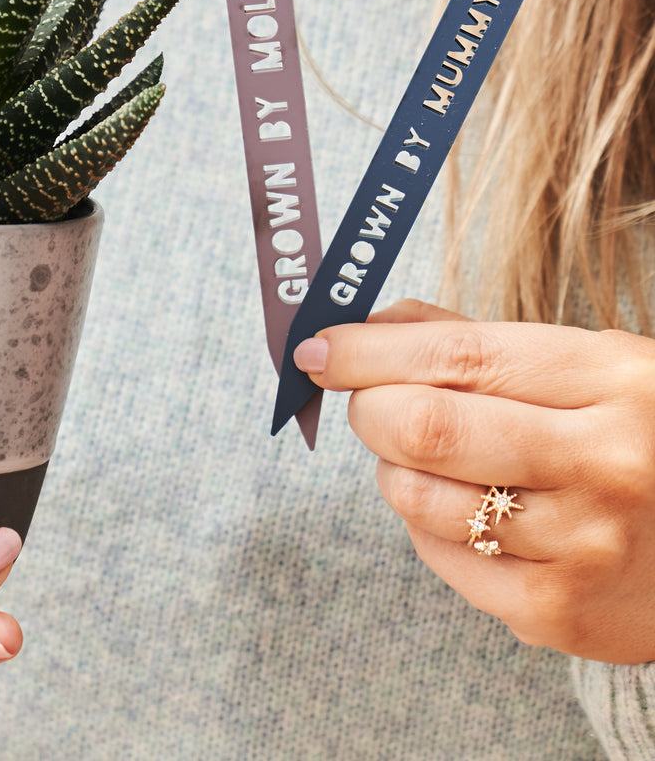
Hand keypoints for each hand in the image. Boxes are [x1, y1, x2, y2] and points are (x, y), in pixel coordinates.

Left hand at [294, 299, 654, 663]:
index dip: (367, 351)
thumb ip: (468, 339)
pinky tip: (469, 509)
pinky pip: (437, 554)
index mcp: (610, 381)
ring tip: (434, 458)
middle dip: (368, 409)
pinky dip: (426, 522)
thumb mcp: (581, 365)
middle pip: (422, 428)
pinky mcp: (555, 611)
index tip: (318, 348)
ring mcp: (581, 546)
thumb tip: (359, 331)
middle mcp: (602, 463)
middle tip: (369, 403)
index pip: (455, 356)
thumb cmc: (630, 436)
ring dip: (395, 466)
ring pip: (415, 495)